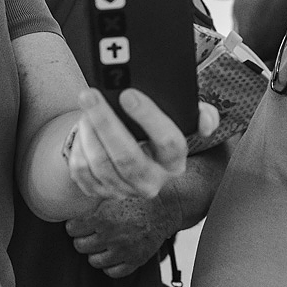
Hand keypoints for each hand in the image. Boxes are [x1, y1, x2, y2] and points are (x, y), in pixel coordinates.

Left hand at [64, 89, 218, 200]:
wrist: (136, 155)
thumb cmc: (157, 132)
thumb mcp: (183, 121)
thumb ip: (202, 115)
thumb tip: (206, 124)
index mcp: (175, 163)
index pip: (169, 143)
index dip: (149, 118)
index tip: (128, 94)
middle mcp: (152, 182)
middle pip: (127, 157)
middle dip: (105, 122)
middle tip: (90, 95)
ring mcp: (124, 190)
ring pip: (101, 163)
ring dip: (89, 131)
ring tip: (86, 106)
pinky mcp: (100, 192)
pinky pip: (83, 171)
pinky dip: (79, 146)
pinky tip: (83, 128)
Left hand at [65, 194, 179, 277]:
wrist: (166, 207)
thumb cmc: (139, 196)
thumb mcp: (114, 192)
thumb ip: (94, 199)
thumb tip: (70, 201)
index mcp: (103, 217)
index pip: (72, 229)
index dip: (74, 225)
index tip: (78, 222)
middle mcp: (111, 236)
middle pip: (80, 246)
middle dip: (82, 238)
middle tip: (88, 232)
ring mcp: (123, 251)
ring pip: (94, 261)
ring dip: (94, 252)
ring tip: (100, 243)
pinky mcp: (135, 261)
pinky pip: (112, 272)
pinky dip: (109, 265)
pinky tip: (112, 253)